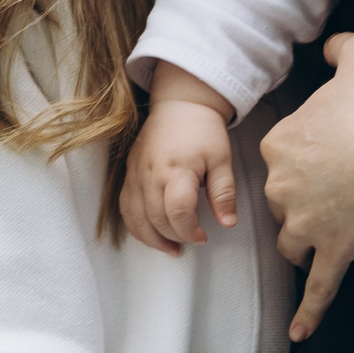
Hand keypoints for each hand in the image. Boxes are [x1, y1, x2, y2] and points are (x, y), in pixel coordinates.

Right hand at [120, 97, 236, 253]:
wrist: (179, 104)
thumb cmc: (204, 131)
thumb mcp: (222, 160)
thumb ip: (224, 193)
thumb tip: (228, 223)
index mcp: (176, 169)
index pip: (177, 212)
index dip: (190, 232)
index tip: (203, 237)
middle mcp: (151, 174)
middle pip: (156, 219)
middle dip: (174, 238)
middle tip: (191, 242)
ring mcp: (135, 175)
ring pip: (136, 218)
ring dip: (151, 239)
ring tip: (170, 248)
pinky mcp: (128, 174)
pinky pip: (125, 208)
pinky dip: (136, 226)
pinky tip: (150, 233)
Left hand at [262, 33, 353, 341]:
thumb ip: (341, 47)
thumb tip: (332, 48)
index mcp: (281, 142)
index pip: (278, 154)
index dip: (306, 153)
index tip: (333, 149)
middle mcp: (285, 186)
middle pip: (282, 201)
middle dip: (303, 199)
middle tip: (337, 190)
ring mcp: (309, 223)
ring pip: (293, 241)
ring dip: (305, 242)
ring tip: (323, 242)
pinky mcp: (336, 250)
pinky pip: (318, 287)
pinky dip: (308, 313)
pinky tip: (299, 334)